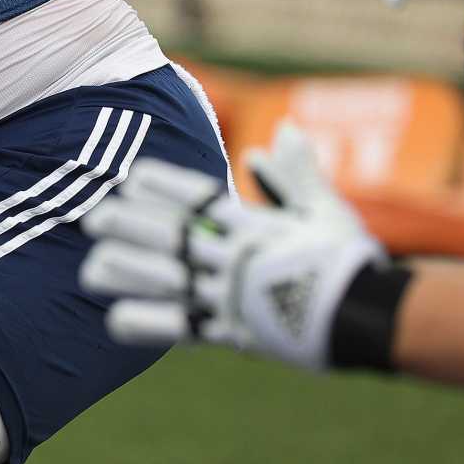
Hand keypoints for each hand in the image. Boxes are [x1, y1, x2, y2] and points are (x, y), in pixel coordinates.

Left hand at [79, 124, 386, 370]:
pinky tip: (113, 320)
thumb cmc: (349, 260)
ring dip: (127, 274)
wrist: (373, 319)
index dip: (162, 186)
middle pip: (173, 237)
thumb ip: (297, 173)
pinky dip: (148, 324)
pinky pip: (184, 328)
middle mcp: (238, 259)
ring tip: (89, 269)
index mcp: (257, 226)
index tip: (132, 176)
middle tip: (94, 219)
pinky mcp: (234, 332)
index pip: (199, 198)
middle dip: (130, 227)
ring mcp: (234, 297)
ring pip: (169, 282)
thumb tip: (283, 131)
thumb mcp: (326, 209)